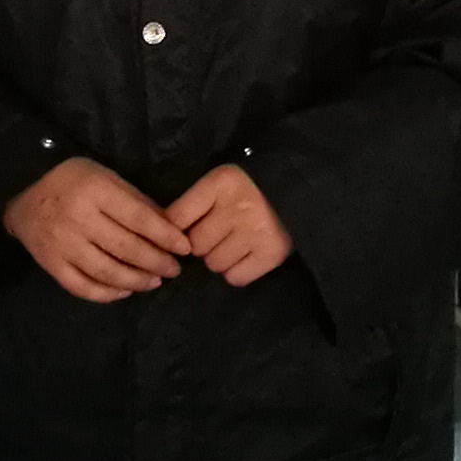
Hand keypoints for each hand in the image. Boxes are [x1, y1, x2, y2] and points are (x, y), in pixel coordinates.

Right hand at [1, 159, 186, 302]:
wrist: (23, 192)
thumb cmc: (73, 181)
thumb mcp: (106, 177)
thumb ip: (136, 201)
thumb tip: (169, 228)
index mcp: (95, 191)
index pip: (139, 218)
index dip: (166, 236)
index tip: (185, 248)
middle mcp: (78, 219)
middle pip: (126, 248)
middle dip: (156, 262)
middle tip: (174, 270)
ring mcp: (62, 244)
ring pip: (107, 272)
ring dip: (137, 281)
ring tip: (154, 281)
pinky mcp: (50, 264)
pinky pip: (82, 287)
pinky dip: (107, 293)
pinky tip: (125, 290)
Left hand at [164, 164, 294, 286]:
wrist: (296, 191)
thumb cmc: (249, 187)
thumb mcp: (219, 183)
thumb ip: (192, 204)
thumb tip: (164, 233)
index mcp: (220, 184)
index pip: (177, 217)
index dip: (175, 228)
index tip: (185, 229)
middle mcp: (237, 208)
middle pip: (195, 245)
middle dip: (201, 243)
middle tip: (217, 234)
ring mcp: (255, 232)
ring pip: (213, 263)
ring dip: (218, 258)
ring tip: (234, 243)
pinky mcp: (271, 253)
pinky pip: (235, 277)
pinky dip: (236, 271)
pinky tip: (245, 256)